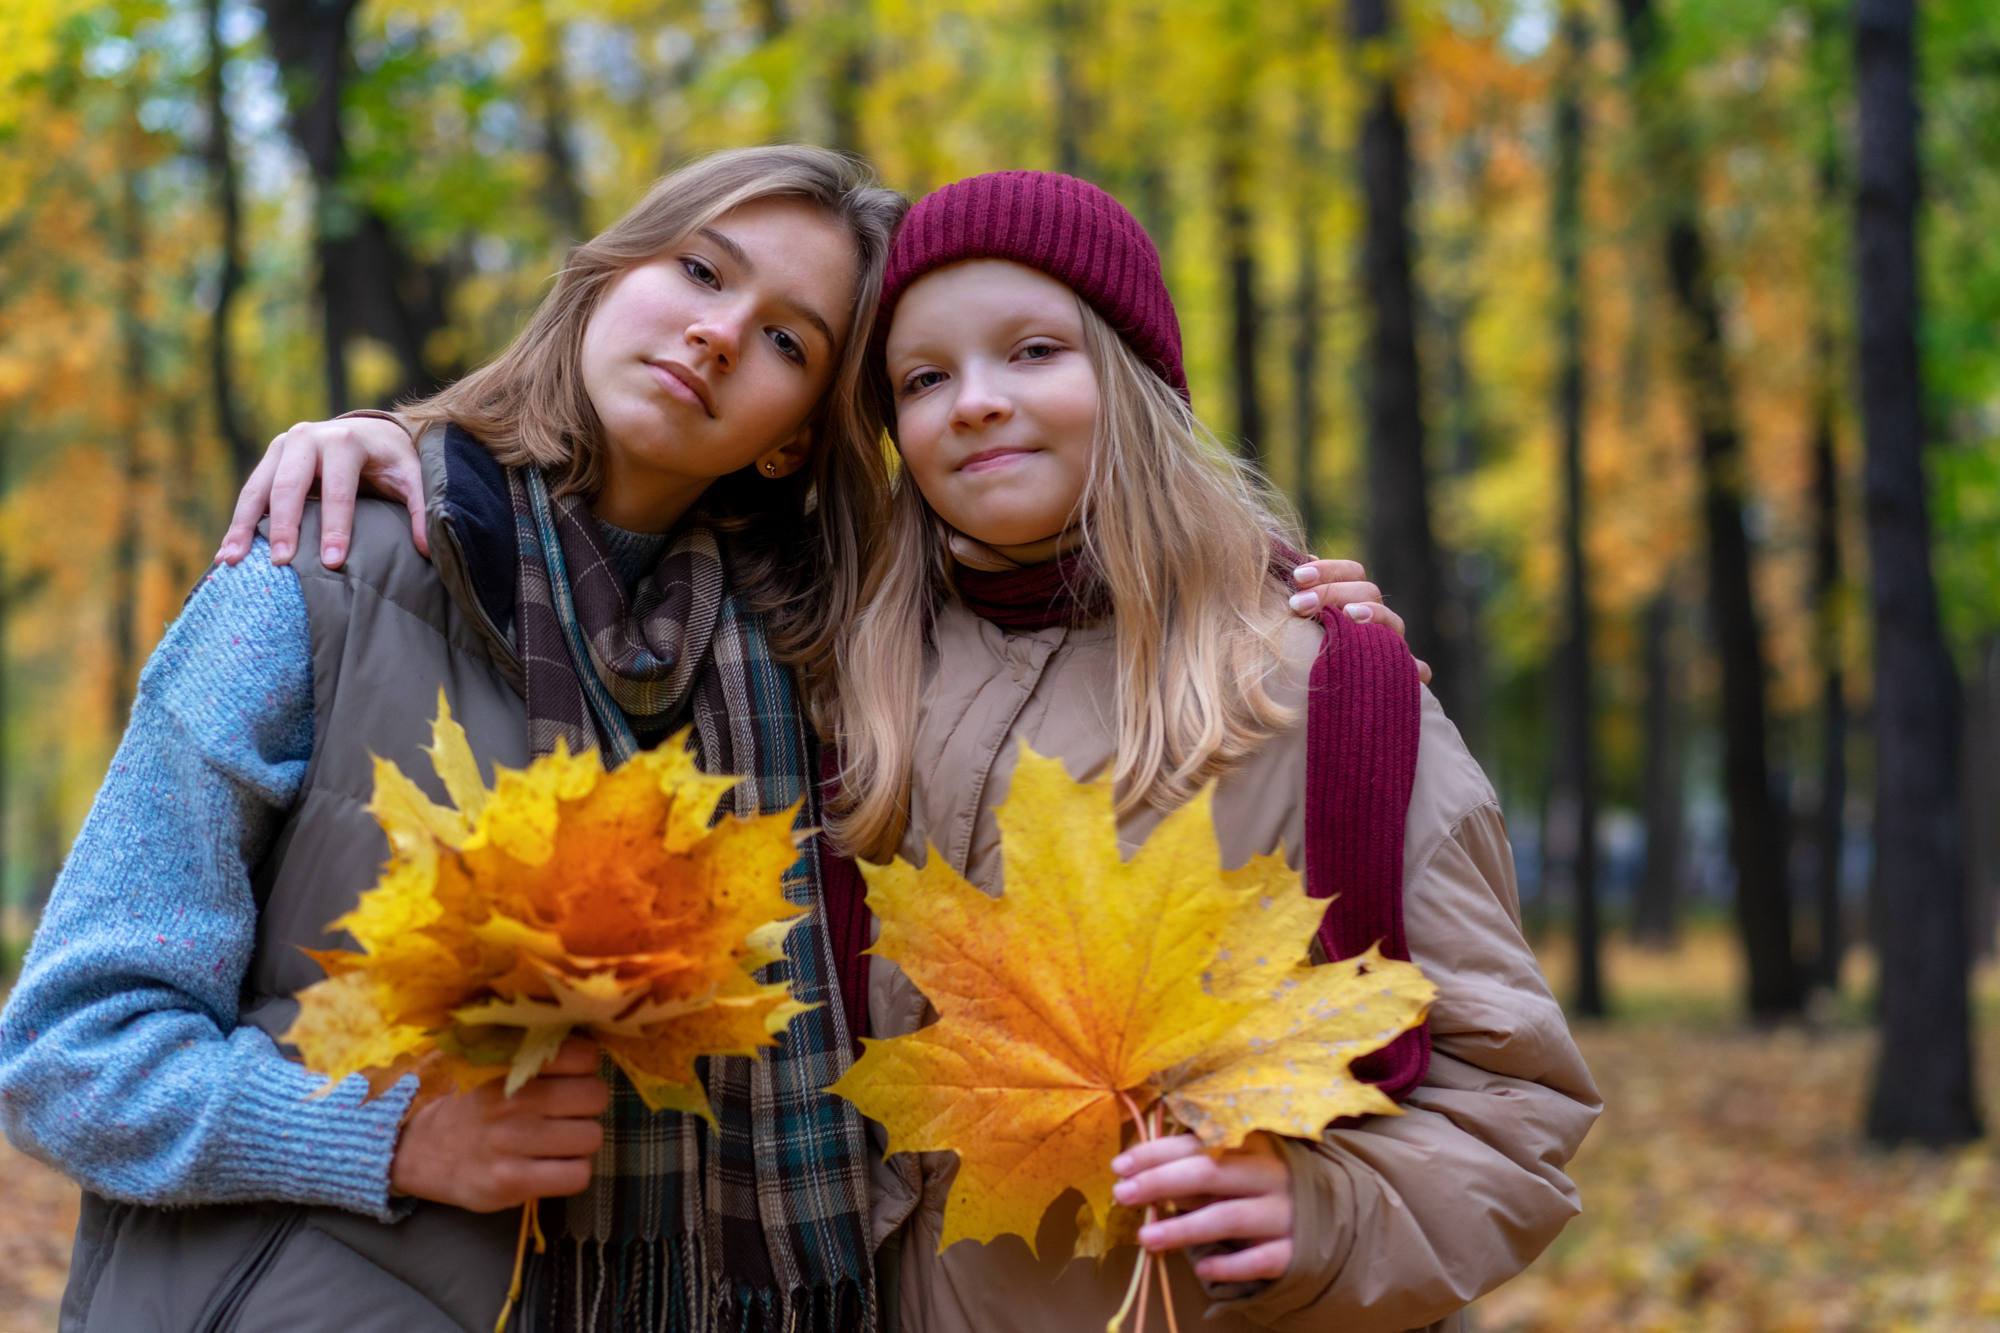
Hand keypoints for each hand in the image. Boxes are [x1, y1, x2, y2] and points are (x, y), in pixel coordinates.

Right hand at [217, 416, 427, 569]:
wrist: (370, 431)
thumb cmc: (392, 461)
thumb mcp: (413, 476)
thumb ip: (421, 508)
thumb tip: (428, 549)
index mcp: (345, 441)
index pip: (339, 489)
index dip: (336, 527)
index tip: (333, 562)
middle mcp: (308, 438)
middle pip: (290, 486)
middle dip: (285, 525)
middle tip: (281, 563)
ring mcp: (283, 446)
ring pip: (259, 488)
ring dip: (244, 525)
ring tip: (233, 561)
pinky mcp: (270, 459)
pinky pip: (251, 493)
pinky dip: (238, 523)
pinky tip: (228, 553)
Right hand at [388, 1036, 608, 1212]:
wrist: (423, 1153)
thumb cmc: (472, 1105)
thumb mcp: (492, 1063)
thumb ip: (533, 1047)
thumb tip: (587, 1030)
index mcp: (509, 1064)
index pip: (583, 1055)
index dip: (585, 1068)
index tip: (572, 1076)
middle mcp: (511, 1101)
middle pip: (595, 1096)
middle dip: (588, 1104)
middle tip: (567, 1111)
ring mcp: (511, 1143)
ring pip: (591, 1136)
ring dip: (581, 1140)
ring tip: (557, 1140)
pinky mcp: (512, 1182)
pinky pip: (577, 1175)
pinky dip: (572, 1172)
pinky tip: (553, 1166)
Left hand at [1110, 1131, 1293, 1285]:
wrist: (1334, 1216)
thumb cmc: (1265, 1187)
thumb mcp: (1235, 1168)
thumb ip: (1196, 1168)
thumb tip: (1141, 1174)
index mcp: (1251, 1145)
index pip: (1196, 1142)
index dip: (1155, 1153)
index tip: (1120, 1165)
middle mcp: (1269, 1174)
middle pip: (1208, 1173)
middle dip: (1160, 1182)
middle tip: (1122, 1194)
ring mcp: (1284, 1212)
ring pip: (1228, 1217)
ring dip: (1183, 1228)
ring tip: (1145, 1238)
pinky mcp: (1294, 1251)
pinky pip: (1259, 1259)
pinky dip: (1230, 1265)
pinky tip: (1201, 1269)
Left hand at [1287, 558, 1433, 684]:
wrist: (1323, 693)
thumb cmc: (1303, 647)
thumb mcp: (1300, 619)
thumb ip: (1302, 594)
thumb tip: (1295, 566)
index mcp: (1355, 597)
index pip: (1352, 572)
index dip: (1328, 570)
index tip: (1298, 577)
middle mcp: (1377, 617)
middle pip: (1368, 591)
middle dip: (1331, 593)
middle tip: (1297, 604)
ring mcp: (1392, 643)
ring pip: (1393, 621)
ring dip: (1374, 614)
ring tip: (1349, 615)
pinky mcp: (1402, 673)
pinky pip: (1416, 669)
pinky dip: (1414, 667)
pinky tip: (1407, 667)